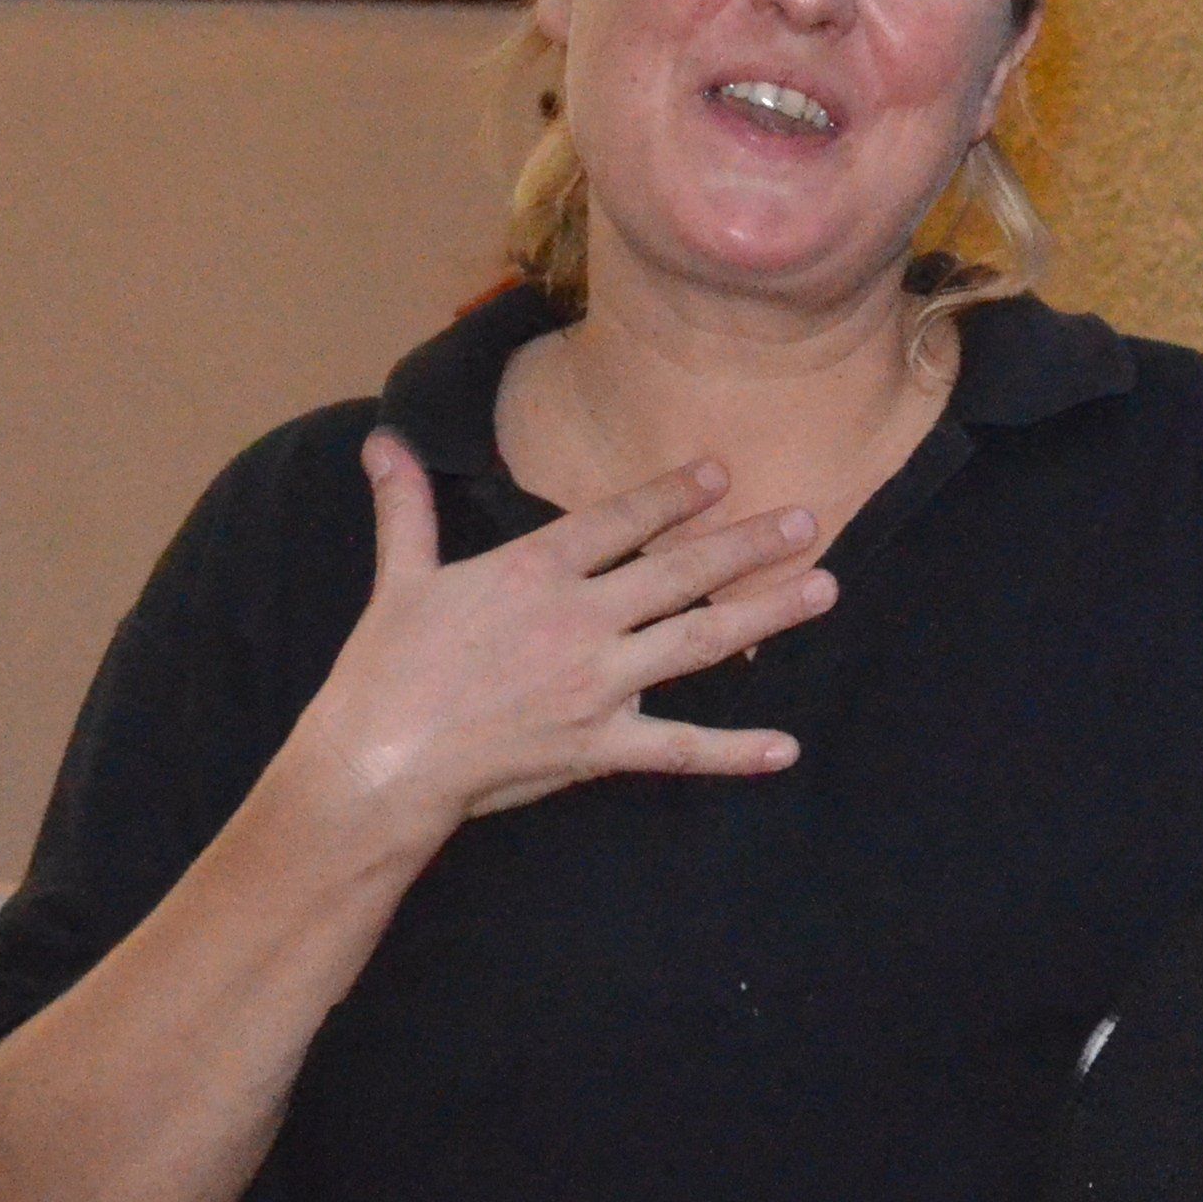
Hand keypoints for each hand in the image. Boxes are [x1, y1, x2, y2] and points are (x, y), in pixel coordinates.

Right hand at [290, 435, 834, 834]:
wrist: (378, 761)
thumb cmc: (385, 670)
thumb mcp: (399, 578)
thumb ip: (406, 507)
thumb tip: (384, 440)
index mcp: (534, 573)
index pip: (618, 522)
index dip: (673, 496)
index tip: (721, 473)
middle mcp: (579, 620)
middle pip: (680, 572)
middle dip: (748, 544)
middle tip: (809, 522)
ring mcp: (597, 684)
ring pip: (699, 641)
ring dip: (767, 615)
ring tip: (824, 590)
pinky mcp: (600, 746)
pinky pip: (679, 748)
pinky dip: (734, 752)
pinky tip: (785, 748)